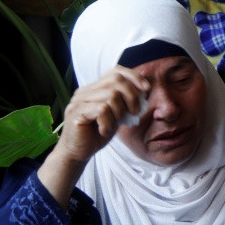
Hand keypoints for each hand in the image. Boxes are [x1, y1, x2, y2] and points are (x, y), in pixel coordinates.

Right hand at [39, 66, 149, 207]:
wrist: (78, 153)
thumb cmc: (97, 134)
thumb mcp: (117, 115)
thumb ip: (126, 102)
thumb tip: (144, 91)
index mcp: (94, 89)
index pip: (116, 71)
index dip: (134, 77)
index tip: (147, 89)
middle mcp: (85, 91)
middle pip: (116, 80)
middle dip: (132, 95)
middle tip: (135, 112)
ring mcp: (79, 101)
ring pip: (111, 95)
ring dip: (121, 111)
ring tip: (116, 123)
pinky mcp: (77, 113)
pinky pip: (103, 110)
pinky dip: (109, 121)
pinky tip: (105, 130)